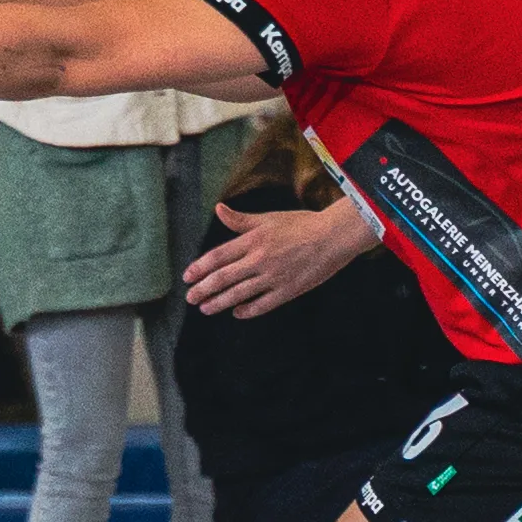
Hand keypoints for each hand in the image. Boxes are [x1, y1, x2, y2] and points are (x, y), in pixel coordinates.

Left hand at [182, 201, 368, 315]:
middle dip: (203, 289)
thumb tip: (218, 209)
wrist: (333, 237)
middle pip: (223, 278)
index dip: (200, 268)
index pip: (218, 256)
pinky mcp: (288, 290)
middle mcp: (259, 260)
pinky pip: (262, 304)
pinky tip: (236, 313)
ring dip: (219, 302)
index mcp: (253, 241)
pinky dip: (247, 310)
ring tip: (205, 308)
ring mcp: (273, 277)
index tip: (188, 277)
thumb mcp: (268, 219)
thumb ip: (241, 220)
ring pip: (239, 294)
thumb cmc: (301, 224)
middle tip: (191, 297)